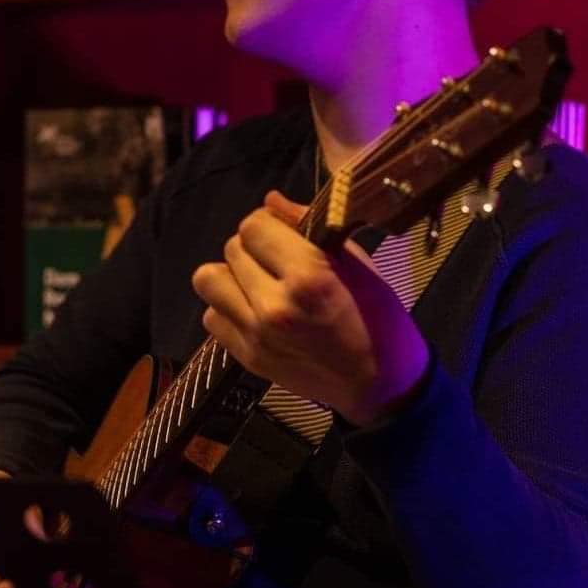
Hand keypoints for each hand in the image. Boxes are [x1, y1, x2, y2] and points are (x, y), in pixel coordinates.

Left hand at [191, 190, 430, 428]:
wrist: (379, 386)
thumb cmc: (377, 319)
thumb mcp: (357, 266)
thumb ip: (309, 229)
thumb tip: (271, 201)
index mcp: (308, 279)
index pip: (254, 226)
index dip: (268, 224)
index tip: (284, 235)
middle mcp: (274, 306)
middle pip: (232, 249)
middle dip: (253, 247)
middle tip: (276, 260)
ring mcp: (255, 335)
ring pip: (208, 280)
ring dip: (231, 275)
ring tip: (257, 283)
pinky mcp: (246, 357)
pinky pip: (211, 316)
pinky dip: (228, 308)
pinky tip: (253, 311)